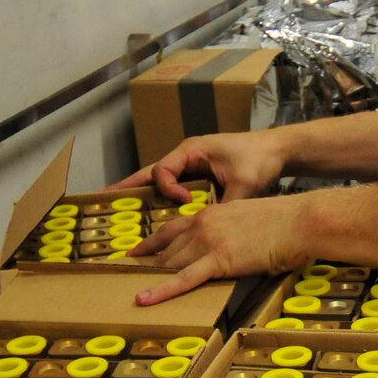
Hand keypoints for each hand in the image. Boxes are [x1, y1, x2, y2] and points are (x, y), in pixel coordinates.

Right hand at [108, 130, 286, 203]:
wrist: (276, 150)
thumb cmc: (259, 159)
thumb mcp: (244, 183)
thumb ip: (225, 204)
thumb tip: (213, 228)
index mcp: (191, 150)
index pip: (163, 171)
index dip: (168, 189)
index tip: (186, 202)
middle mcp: (186, 156)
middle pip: (149, 172)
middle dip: (126, 185)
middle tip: (101, 197)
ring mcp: (190, 165)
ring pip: (158, 178)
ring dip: (139, 191)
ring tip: (114, 203)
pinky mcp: (198, 175)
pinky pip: (172, 185)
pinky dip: (159, 196)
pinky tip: (150, 210)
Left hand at [127, 192, 312, 304]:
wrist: (298, 221)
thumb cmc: (283, 223)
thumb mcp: (249, 220)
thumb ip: (232, 231)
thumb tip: (232, 247)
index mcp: (210, 214)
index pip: (171, 229)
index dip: (150, 243)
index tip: (135, 252)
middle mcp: (203, 225)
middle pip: (166, 249)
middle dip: (145, 264)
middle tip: (124, 277)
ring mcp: (208, 242)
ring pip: (170, 263)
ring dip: (150, 278)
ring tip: (128, 291)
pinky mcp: (218, 260)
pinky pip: (183, 279)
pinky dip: (161, 290)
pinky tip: (143, 298)